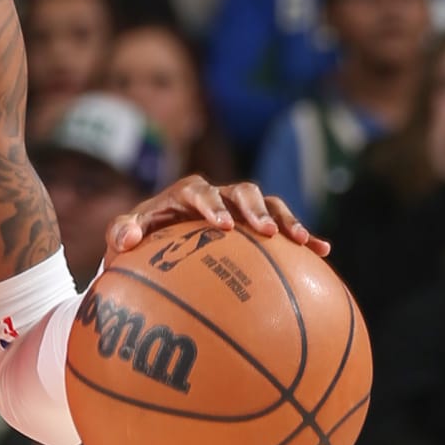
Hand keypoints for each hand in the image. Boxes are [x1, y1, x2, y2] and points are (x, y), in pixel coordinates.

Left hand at [107, 177, 328, 264]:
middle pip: (242, 192)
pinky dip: (302, 236)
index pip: (200, 193)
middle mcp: (218, 196)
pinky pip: (283, 228)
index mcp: (186, 194)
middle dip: (254, 210)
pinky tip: (323, 252)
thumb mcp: (123, 238)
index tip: (222, 226)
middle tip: (265, 232)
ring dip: (286, 220)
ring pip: (269, 205)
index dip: (212, 206)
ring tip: (302, 241)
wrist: (157, 246)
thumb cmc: (138, 243)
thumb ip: (121, 232)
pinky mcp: (256, 226)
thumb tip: (128, 238)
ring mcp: (240, 209)